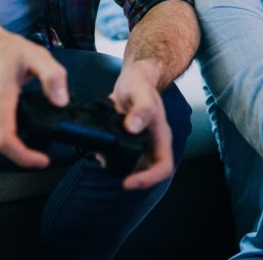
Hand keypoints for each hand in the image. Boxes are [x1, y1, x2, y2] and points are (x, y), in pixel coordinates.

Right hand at [0, 19, 67, 168]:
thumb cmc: (4, 50)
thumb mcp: (36, 55)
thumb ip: (52, 77)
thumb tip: (61, 103)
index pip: (6, 141)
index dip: (24, 157)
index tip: (42, 161)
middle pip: (7, 142)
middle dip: (27, 140)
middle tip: (41, 119)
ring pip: (1, 137)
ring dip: (16, 129)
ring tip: (23, 104)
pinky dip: (6, 125)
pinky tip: (11, 107)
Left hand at [110, 59, 173, 189]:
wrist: (134, 79)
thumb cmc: (141, 84)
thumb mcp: (140, 93)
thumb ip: (141, 109)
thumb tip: (133, 128)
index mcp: (161, 136)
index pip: (164, 167)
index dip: (148, 179)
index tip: (128, 182)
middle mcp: (153, 144)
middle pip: (147, 172)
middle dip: (128, 175)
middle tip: (108, 164)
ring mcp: (141, 144)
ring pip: (133, 167)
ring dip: (116, 167)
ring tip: (101, 155)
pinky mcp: (128, 142)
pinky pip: (121, 157)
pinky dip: (109, 157)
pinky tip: (99, 149)